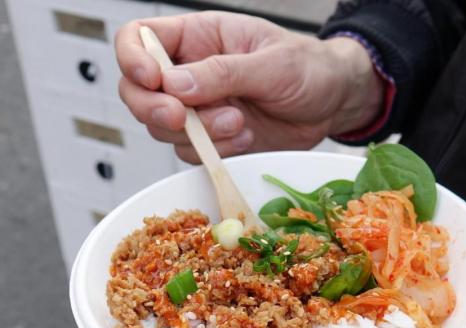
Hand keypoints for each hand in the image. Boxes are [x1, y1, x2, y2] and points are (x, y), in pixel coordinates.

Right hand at [115, 12, 383, 162]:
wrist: (333, 104)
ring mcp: (198, 109)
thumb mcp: (272, 63)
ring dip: (196, 132)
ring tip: (239, 122)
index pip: (139, 38)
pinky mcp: (212, 139)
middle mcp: (189, 72)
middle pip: (137, 91)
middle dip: (153, 108)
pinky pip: (191, 152)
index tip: (151, 79)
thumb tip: (174, 84)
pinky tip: (246, 138)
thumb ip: (224, 72)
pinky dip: (214, 151)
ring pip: (162, 127)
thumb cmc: (309, 68)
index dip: (132, 59)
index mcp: (197, 38)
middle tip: (180, 117)